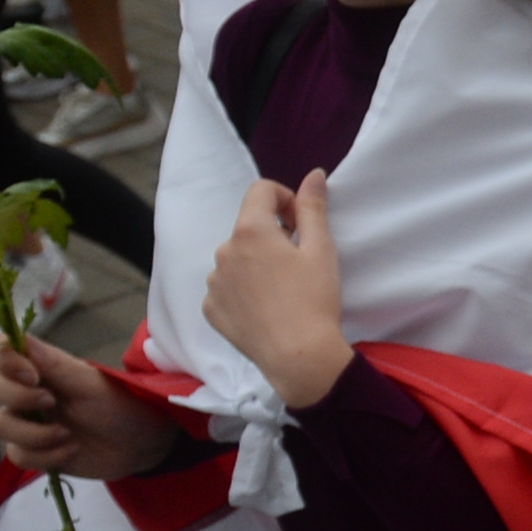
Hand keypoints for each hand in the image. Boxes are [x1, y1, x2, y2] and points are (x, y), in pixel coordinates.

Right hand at [0, 333, 185, 483]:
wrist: (141, 444)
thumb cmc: (119, 404)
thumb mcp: (90, 382)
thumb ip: (53, 363)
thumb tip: (17, 336)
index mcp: (42, 366)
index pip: (1, 351)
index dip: (6, 361)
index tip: (32, 375)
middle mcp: (28, 390)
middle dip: (16, 396)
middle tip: (51, 402)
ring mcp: (28, 420)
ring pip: (0, 425)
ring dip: (35, 434)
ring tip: (67, 434)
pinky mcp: (33, 450)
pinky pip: (17, 454)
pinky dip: (45, 456)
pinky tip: (71, 450)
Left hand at [201, 170, 351, 409]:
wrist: (297, 356)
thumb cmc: (314, 299)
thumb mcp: (321, 249)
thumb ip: (313, 207)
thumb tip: (313, 174)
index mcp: (250, 230)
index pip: (261, 190)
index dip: (285, 199)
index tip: (301, 223)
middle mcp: (223, 251)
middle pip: (248, 226)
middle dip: (272, 234)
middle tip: (298, 261)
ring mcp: (213, 282)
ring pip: (236, 258)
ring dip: (256, 262)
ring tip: (282, 289)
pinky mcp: (210, 308)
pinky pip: (226, 287)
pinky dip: (243, 289)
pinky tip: (266, 308)